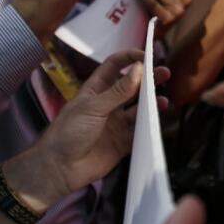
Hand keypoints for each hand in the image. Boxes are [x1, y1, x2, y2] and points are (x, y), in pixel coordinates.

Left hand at [8, 50, 168, 209]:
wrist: (60, 168)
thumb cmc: (68, 132)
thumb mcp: (93, 107)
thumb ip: (118, 91)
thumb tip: (138, 69)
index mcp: (95, 91)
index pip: (113, 67)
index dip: (128, 58)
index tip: (145, 55)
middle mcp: (107, 105)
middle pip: (131, 87)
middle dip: (147, 79)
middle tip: (164, 73)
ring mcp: (115, 123)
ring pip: (139, 109)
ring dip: (151, 103)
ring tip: (163, 100)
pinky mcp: (122, 142)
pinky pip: (140, 131)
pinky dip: (150, 126)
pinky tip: (157, 121)